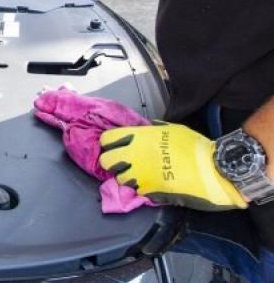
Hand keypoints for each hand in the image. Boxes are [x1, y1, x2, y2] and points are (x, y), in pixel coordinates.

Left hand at [99, 123, 247, 210]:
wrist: (214, 170)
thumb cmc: (196, 147)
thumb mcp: (172, 130)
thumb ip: (153, 130)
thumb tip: (145, 129)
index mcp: (139, 136)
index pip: (107, 138)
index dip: (109, 143)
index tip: (116, 146)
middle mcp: (134, 154)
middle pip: (106, 160)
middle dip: (112, 162)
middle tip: (123, 163)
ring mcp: (140, 174)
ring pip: (119, 177)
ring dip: (127, 177)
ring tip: (140, 175)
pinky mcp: (148, 190)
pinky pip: (136, 189)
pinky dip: (142, 188)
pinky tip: (153, 184)